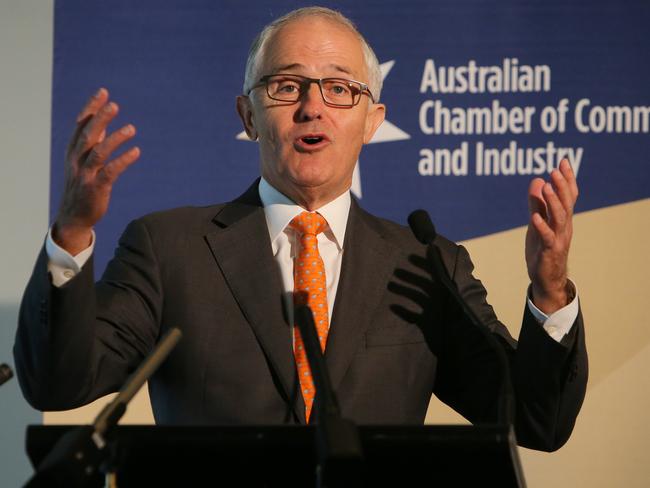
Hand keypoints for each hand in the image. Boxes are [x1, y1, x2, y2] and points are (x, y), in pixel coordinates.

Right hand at [53, 88, 139, 254]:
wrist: (74, 216)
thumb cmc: (81, 186)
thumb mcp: (81, 162)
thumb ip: (90, 143)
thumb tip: (101, 124)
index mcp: (73, 152)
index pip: (80, 125)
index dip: (91, 108)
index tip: (103, 92)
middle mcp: (77, 160)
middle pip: (88, 135)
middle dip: (100, 119)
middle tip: (114, 105)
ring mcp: (85, 175)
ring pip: (99, 152)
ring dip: (115, 139)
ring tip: (132, 128)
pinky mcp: (96, 188)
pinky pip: (110, 172)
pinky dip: (123, 161)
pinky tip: (136, 151)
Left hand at [525, 159, 578, 313]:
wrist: (545, 278)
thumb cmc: (542, 249)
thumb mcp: (537, 223)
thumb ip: (537, 203)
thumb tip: (537, 180)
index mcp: (562, 219)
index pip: (569, 196)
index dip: (568, 179)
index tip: (564, 161)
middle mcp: (564, 227)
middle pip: (566, 203)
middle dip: (562, 186)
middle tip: (555, 170)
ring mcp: (558, 239)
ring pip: (559, 218)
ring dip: (553, 202)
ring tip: (545, 187)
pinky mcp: (549, 251)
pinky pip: (547, 238)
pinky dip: (542, 226)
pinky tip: (535, 217)